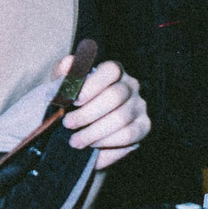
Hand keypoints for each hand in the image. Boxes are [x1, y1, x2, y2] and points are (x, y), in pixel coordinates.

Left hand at [62, 53, 150, 167]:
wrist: (84, 128)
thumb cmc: (74, 103)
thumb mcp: (64, 86)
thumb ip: (63, 73)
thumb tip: (68, 63)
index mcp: (114, 71)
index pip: (111, 70)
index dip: (92, 85)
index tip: (74, 100)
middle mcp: (131, 85)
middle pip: (115, 96)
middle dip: (87, 113)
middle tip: (68, 124)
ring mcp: (140, 106)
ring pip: (121, 118)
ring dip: (94, 132)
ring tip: (75, 140)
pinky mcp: (144, 126)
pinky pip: (129, 135)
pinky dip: (107, 142)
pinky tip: (92, 145)